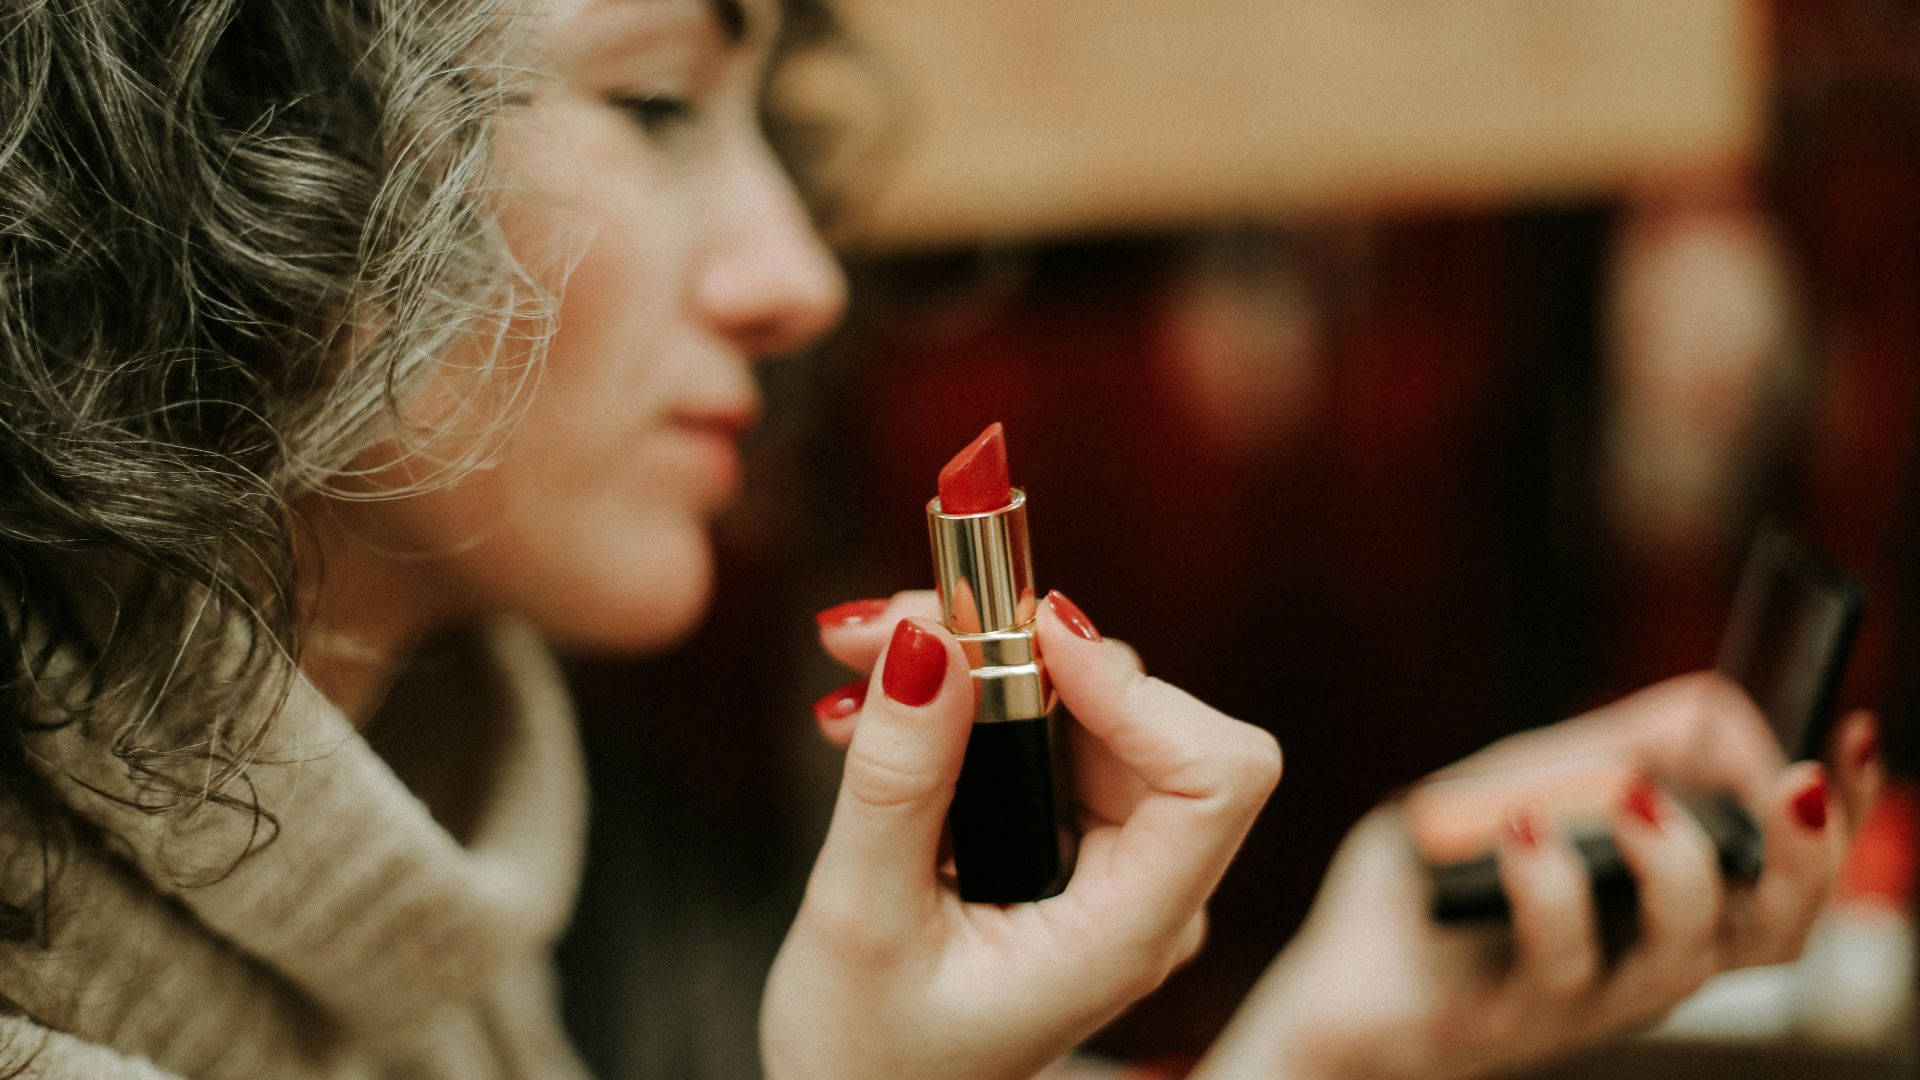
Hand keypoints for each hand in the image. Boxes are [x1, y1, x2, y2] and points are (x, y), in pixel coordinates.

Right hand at [762, 592, 1281, 1079]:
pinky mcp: (1068, 837)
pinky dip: (965, 697)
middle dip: (1020, 649)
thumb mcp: (861, 919)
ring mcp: (1111, 862)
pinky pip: (1046, 729)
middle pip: (1147, 715)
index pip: (1215, 776)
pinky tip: (876, 705)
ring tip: (860, 658)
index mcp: (1127, 934)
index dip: (1134, 688)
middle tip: (893, 623)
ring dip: (977, 661)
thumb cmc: (868, 1054)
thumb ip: (899, 781)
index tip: (1025, 633)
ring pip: (1088, 705)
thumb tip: (926, 640)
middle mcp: (1144, 890)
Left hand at [1195, 672, 1881, 1079]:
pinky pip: (1558, 962)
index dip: (1841, 811)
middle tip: (1794, 785)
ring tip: (1631, 795)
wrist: (1334, 984)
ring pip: (1685, 957)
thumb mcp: (1521, 788)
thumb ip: (1606, 748)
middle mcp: (1648, 961)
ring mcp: (1586, 998)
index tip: (1852, 731)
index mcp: (1668, 910)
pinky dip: (1549, 883)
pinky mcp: (1513, 1018)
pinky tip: (1515, 827)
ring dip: (1676, 864)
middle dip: (1806, 856)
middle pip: (1777, 932)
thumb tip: (1715, 710)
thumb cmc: (1439, 885)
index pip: (1791, 873)